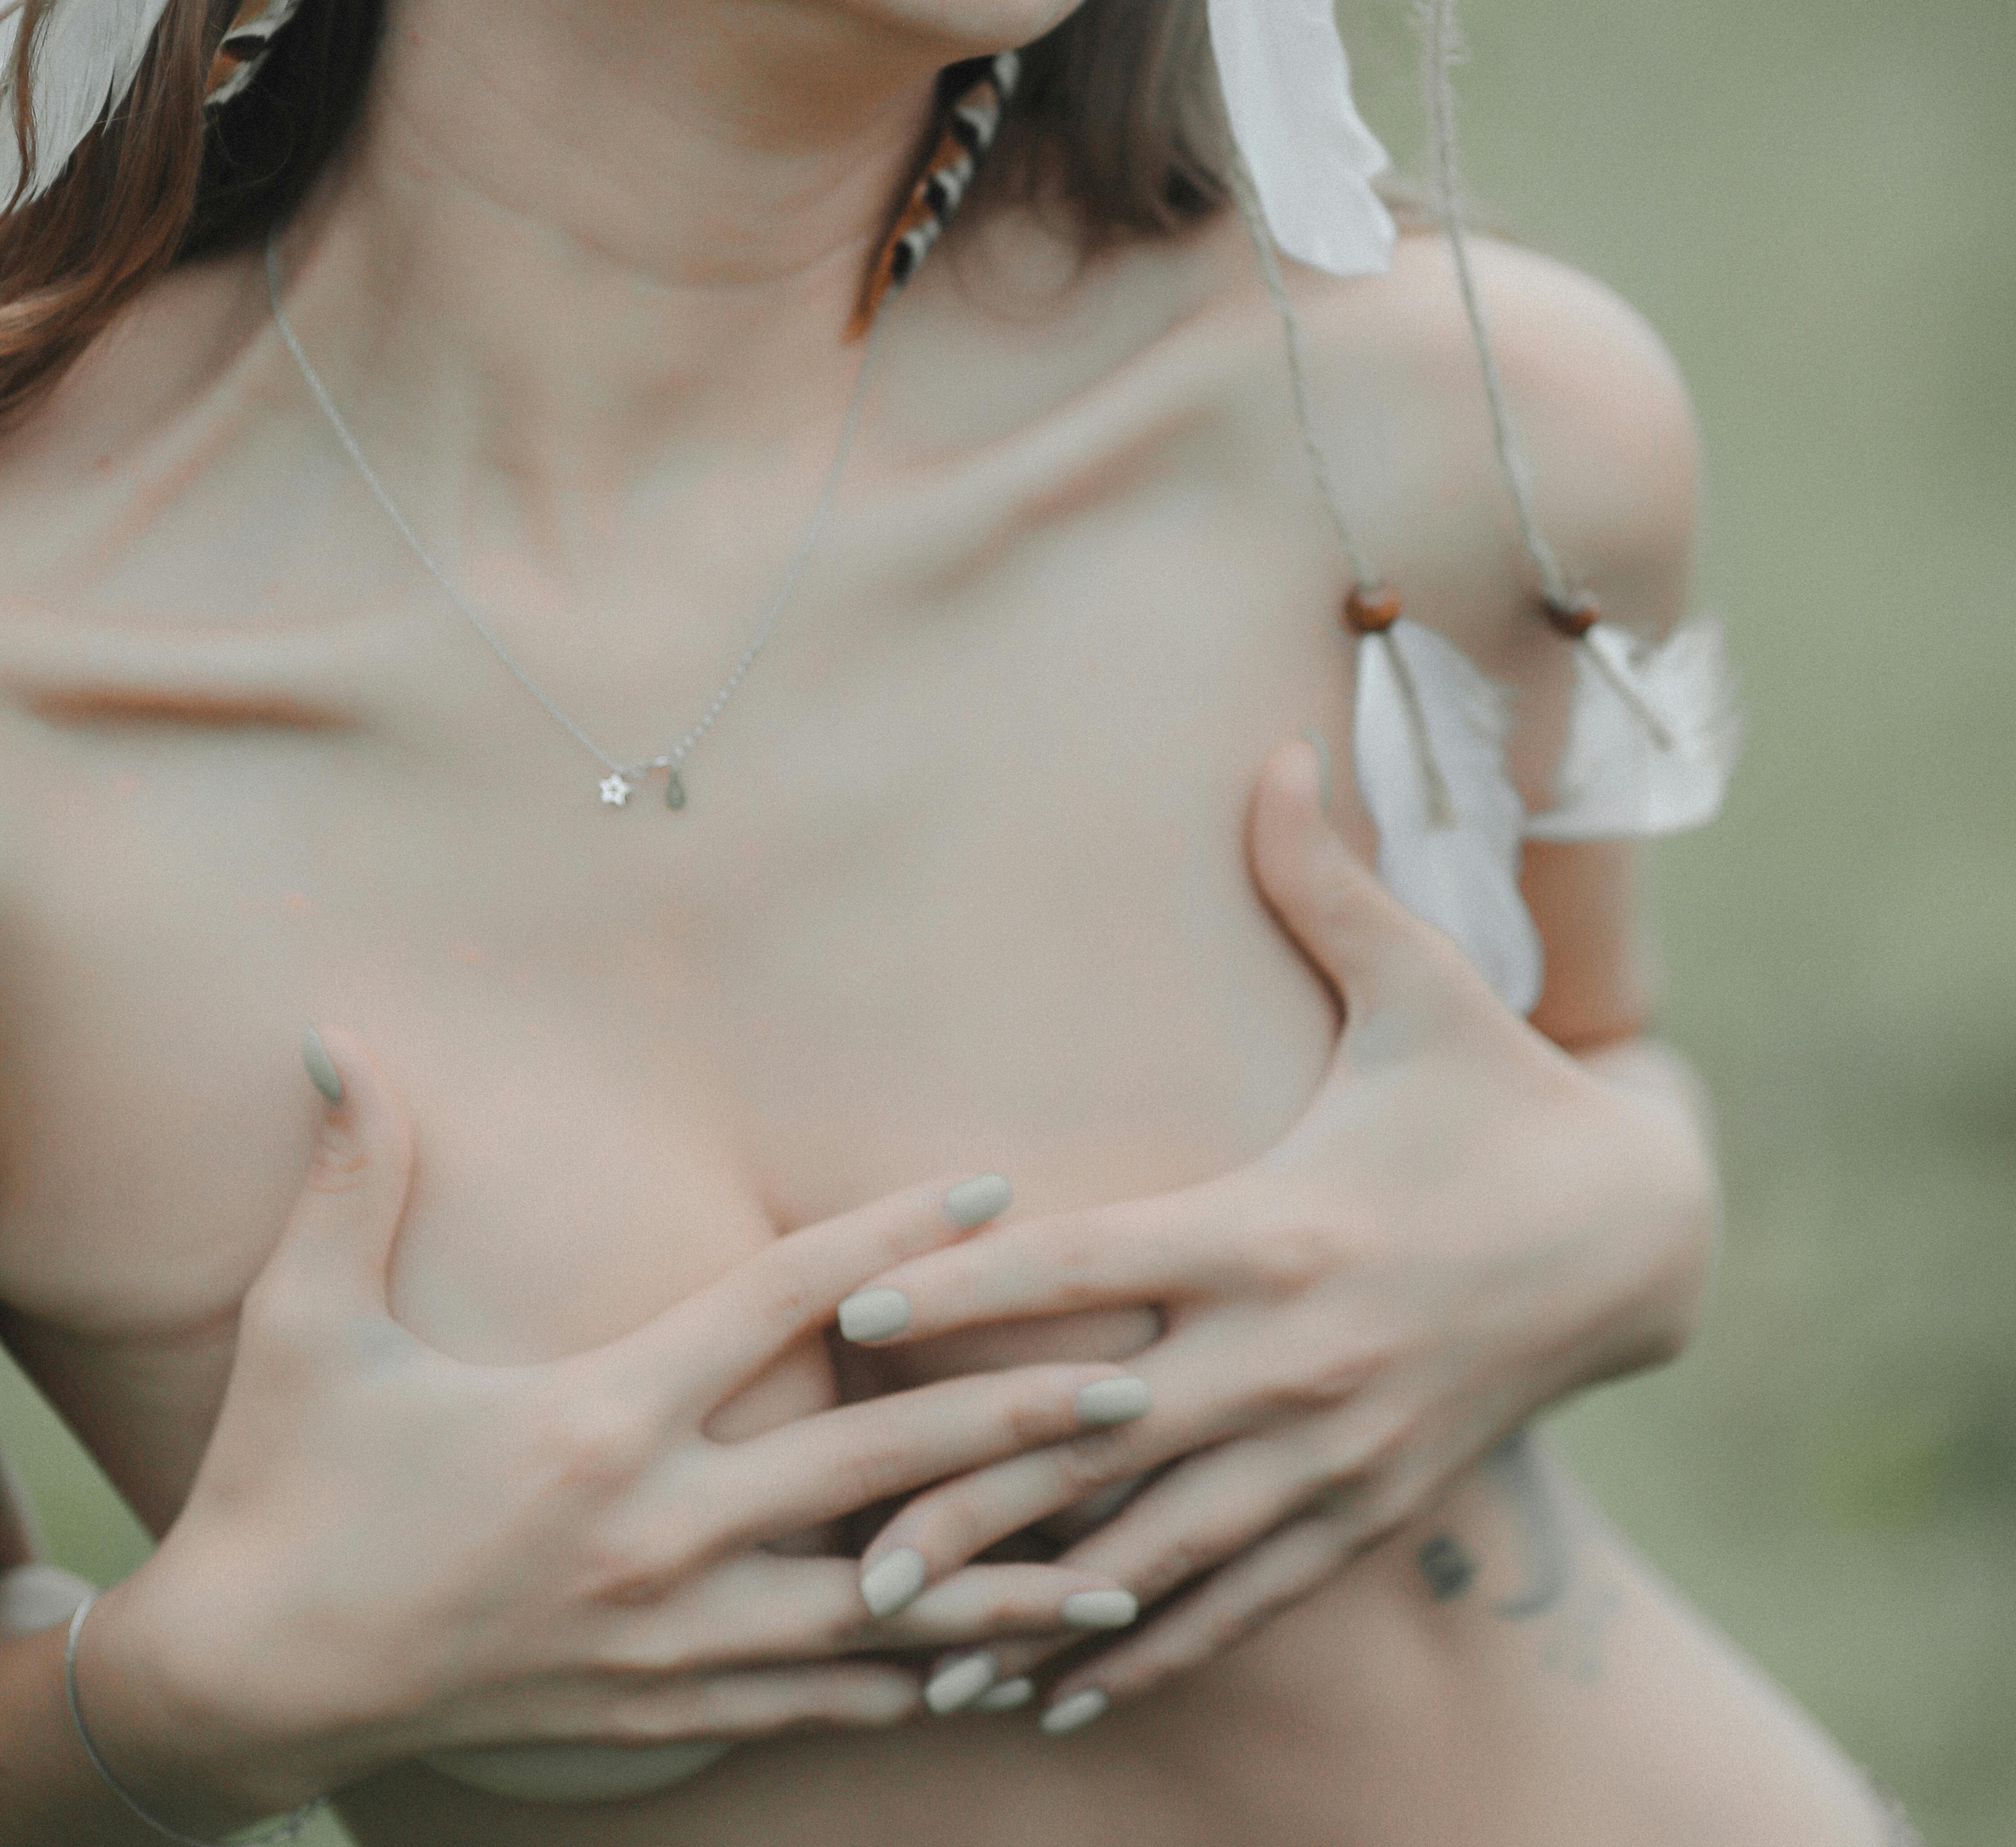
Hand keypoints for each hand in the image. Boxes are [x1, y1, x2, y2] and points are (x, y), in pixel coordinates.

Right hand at [78, 1037, 1154, 1824]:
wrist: (242, 1684)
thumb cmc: (281, 1491)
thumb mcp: (303, 1326)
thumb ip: (347, 1181)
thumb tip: (332, 1040)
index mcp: (600, 1421)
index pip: (780, 1305)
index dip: (892, 1242)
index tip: (992, 1191)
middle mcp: (660, 1531)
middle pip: (875, 1463)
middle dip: (1015, 1422)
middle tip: (1137, 1385)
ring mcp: (671, 1637)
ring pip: (879, 1611)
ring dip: (1004, 1584)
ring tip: (1124, 1565)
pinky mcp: (662, 1709)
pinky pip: (821, 1696)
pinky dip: (913, 1678)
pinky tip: (996, 1671)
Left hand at [841, 741, 1717, 1726]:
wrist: (1637, 1241)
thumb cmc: (1502, 1100)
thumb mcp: (1427, 987)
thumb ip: (1327, 885)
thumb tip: (1272, 750)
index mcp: (1282, 1229)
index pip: (1089, 1268)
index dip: (965, 1294)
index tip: (851, 1320)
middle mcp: (1295, 1356)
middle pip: (1098, 1443)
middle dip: (970, 1497)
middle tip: (840, 1547)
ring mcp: (1333, 1450)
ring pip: (1157, 1548)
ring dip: (1034, 1605)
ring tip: (917, 1651)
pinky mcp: (1368, 1507)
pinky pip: (1239, 1594)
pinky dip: (1146, 1644)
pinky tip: (1057, 1687)